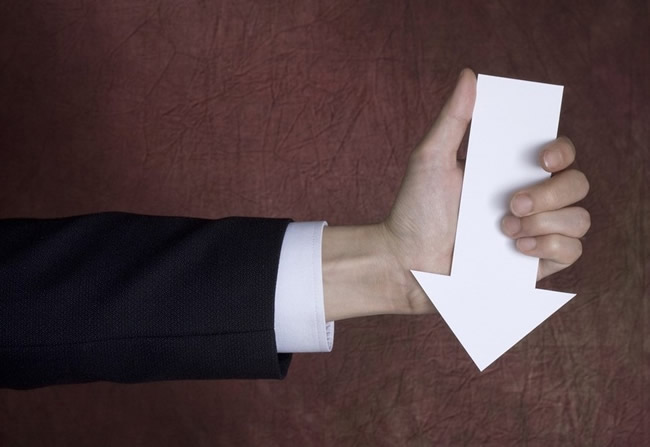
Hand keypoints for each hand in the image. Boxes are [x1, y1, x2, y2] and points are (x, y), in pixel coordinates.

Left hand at [322, 69, 590, 319]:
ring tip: (504, 230)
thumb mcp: (430, 159)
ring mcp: (535, 232)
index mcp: (509, 172)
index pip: (558, 155)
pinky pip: (572, 252)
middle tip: (511, 203)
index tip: (544, 159)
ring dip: (547, 223)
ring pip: (579, 219)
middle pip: (577, 184)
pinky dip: (552, 247)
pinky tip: (517, 249)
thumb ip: (454, 118)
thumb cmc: (415, 210)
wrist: (406, 261)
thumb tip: (469, 75)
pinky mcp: (535, 264)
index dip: (562, 151)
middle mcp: (530, 200)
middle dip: (550, 193)